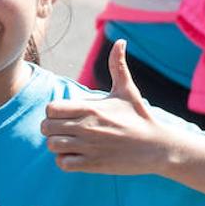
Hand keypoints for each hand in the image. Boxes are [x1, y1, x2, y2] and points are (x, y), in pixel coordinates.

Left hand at [42, 40, 177, 174]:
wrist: (158, 147)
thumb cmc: (140, 117)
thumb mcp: (127, 90)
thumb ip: (118, 66)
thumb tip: (120, 41)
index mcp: (90, 108)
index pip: (51, 109)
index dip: (52, 112)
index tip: (63, 114)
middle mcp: (86, 127)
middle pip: (46, 128)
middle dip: (51, 128)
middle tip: (64, 129)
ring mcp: (89, 147)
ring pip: (52, 146)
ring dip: (57, 145)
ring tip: (69, 143)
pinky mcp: (93, 164)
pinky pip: (63, 164)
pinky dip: (65, 160)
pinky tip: (76, 156)